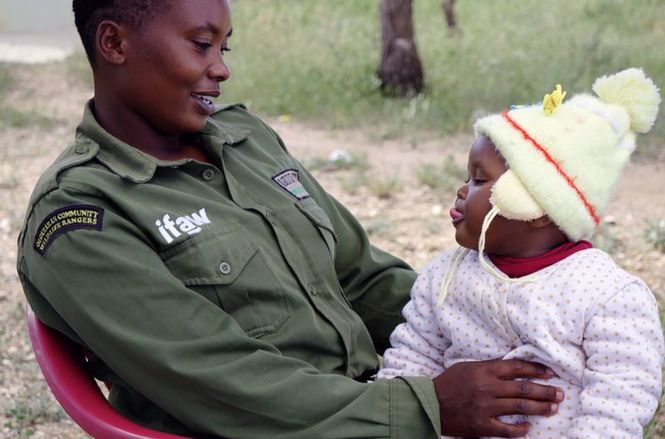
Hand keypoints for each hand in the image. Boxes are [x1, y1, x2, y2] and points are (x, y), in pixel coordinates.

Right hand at [433, 359, 563, 437]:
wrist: (430, 404)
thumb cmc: (449, 383)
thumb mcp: (468, 367)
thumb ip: (489, 367)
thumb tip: (513, 369)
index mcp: (484, 371)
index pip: (517, 368)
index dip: (536, 369)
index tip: (550, 373)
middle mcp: (488, 388)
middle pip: (524, 389)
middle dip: (545, 391)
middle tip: (560, 394)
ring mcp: (486, 408)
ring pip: (520, 408)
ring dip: (540, 408)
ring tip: (553, 408)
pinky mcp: (482, 425)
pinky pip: (507, 430)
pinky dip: (520, 429)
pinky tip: (529, 427)